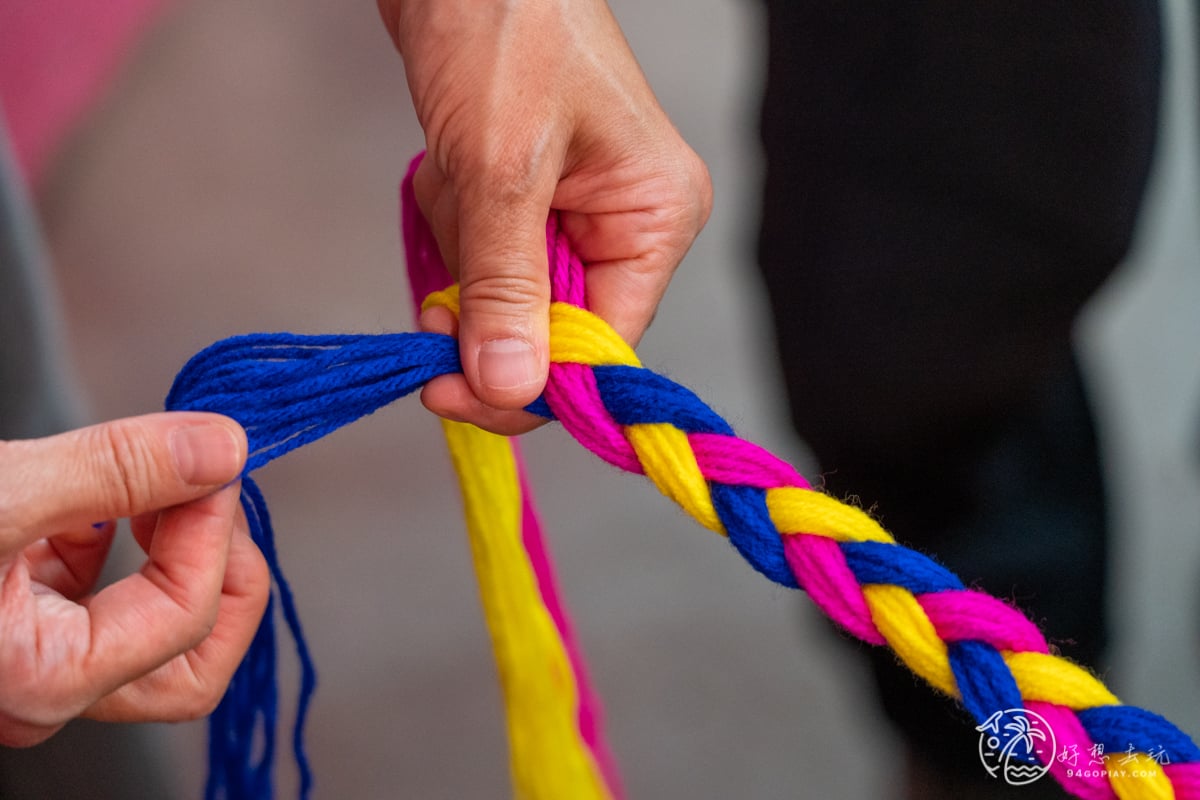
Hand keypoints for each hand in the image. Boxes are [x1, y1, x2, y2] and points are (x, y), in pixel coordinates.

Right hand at [0, 412, 268, 746]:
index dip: (213, 529)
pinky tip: (101, 499)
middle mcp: (47, 689)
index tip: (211, 458)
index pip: (190, 617)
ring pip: (154, 630)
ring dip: (176, 552)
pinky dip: (117, 543)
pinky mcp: (16, 625)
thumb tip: (223, 447)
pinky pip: (100, 598)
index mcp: (47, 678)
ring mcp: (33, 662)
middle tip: (212, 490)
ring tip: (164, 483)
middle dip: (221, 566)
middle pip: (195, 657)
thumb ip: (113, 470)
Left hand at [379, 0, 711, 433]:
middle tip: (443, 276)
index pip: (604, 347)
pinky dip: (454, 225)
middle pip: (553, 330)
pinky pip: (486, 255)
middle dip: (485, 301)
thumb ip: (505, 287)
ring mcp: (579, 214)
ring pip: (508, 295)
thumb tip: (513, 386)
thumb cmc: (504, 27)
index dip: (532, 381)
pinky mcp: (533, 200)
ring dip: (462, 252)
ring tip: (458, 174)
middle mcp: (628, 226)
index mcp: (655, 219)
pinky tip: (451, 168)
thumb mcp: (501, 169)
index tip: (451, 391)